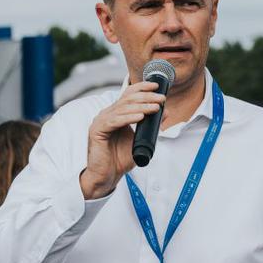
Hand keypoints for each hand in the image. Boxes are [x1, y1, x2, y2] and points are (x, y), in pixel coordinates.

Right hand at [80, 81, 165, 199]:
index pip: (128, 94)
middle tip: (161, 99)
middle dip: (146, 97)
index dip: (142, 88)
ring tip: (155, 108)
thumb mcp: (140, 139)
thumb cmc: (120, 159)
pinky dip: (128, 118)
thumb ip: (151, 126)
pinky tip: (139, 117)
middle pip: (127, 99)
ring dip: (141, 107)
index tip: (157, 86)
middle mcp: (107, 114)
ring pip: (122, 108)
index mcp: (116, 114)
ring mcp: (101, 121)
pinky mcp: (97, 131)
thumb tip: (165, 112)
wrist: (107, 176)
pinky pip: (114, 121)